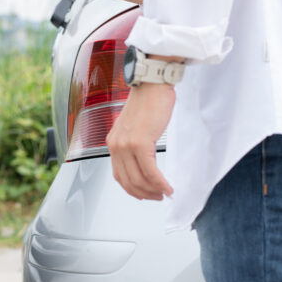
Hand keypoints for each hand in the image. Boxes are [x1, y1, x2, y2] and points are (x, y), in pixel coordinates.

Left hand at [107, 83, 175, 199]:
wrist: (152, 85)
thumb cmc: (148, 102)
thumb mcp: (135, 127)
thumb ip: (135, 145)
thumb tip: (145, 163)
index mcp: (114, 142)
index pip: (119, 175)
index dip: (133, 189)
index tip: (145, 194)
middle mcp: (116, 145)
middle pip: (128, 181)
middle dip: (144, 193)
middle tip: (158, 197)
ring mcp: (126, 145)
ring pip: (138, 179)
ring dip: (153, 190)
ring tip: (164, 193)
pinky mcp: (140, 143)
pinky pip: (150, 171)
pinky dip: (159, 183)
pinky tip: (167, 187)